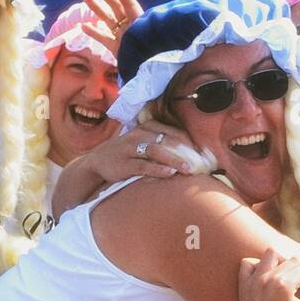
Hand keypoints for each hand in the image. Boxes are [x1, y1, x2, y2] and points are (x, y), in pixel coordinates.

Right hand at [81, 0, 143, 56]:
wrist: (149, 71)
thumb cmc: (149, 48)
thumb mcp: (144, 29)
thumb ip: (136, 16)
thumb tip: (128, 3)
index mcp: (140, 21)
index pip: (130, 4)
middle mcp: (131, 27)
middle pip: (117, 8)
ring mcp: (123, 37)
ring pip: (108, 20)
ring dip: (97, 9)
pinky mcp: (117, 49)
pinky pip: (103, 38)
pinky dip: (93, 32)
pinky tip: (82, 25)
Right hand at [90, 119, 204, 181]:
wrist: (97, 161)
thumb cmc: (127, 152)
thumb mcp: (142, 140)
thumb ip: (161, 142)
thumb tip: (190, 151)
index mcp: (145, 127)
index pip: (171, 131)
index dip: (188, 141)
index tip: (202, 152)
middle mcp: (138, 135)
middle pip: (166, 141)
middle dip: (185, 151)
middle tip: (201, 162)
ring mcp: (130, 149)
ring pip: (156, 152)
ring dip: (174, 160)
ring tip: (189, 168)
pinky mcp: (124, 164)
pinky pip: (143, 166)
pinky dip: (157, 169)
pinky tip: (170, 173)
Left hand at [239, 249, 299, 300]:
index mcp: (285, 285)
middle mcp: (267, 280)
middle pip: (292, 260)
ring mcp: (253, 282)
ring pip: (271, 253)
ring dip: (282, 260)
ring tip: (289, 274)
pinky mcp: (243, 286)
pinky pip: (247, 263)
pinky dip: (257, 265)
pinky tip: (267, 276)